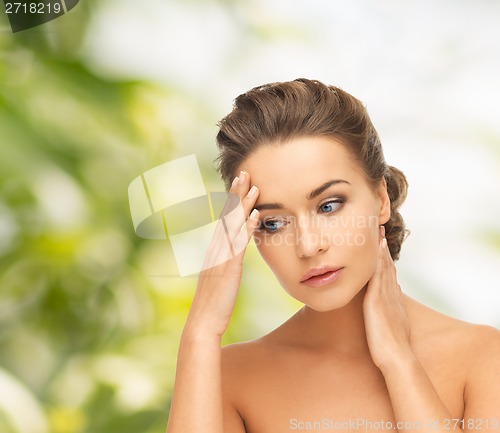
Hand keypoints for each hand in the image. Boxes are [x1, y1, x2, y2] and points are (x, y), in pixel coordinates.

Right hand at [185, 171, 259, 338]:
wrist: (202, 323)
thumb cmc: (213, 304)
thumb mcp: (220, 278)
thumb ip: (225, 263)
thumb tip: (232, 254)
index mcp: (215, 250)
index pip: (224, 219)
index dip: (233, 200)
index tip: (241, 183)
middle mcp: (216, 249)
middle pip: (227, 216)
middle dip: (237, 194)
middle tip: (246, 173)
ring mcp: (220, 257)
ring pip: (232, 226)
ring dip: (244, 205)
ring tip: (255, 187)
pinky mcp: (227, 268)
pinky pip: (238, 245)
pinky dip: (246, 229)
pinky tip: (256, 216)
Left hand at [363, 226, 412, 370]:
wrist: (397, 357)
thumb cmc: (393, 345)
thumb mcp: (394, 321)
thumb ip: (392, 306)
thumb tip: (394, 292)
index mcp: (392, 298)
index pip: (389, 272)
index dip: (385, 257)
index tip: (382, 242)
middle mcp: (390, 294)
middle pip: (387, 265)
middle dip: (383, 248)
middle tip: (380, 230)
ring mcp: (385, 297)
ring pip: (383, 268)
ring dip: (380, 250)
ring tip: (377, 233)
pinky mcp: (377, 302)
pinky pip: (377, 277)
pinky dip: (377, 263)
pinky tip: (375, 252)